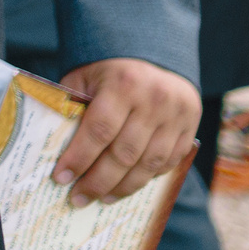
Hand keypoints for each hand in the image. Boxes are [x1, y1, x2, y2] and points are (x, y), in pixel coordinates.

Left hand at [54, 58, 199, 202]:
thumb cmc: (110, 68)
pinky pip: (169, 161)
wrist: (155, 51)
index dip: (79, 158)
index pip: (98, 131)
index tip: (61, 177)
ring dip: (123, 187)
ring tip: (102, 198)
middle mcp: (154, 101)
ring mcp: (176, 116)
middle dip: (98, 181)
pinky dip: (148, 177)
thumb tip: (57, 146)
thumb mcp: (85, 76)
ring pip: (149, 164)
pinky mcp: (191, 127)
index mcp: (123, 85)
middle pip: (124, 154)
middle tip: (78, 198)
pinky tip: (129, 185)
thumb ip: (73, 106)